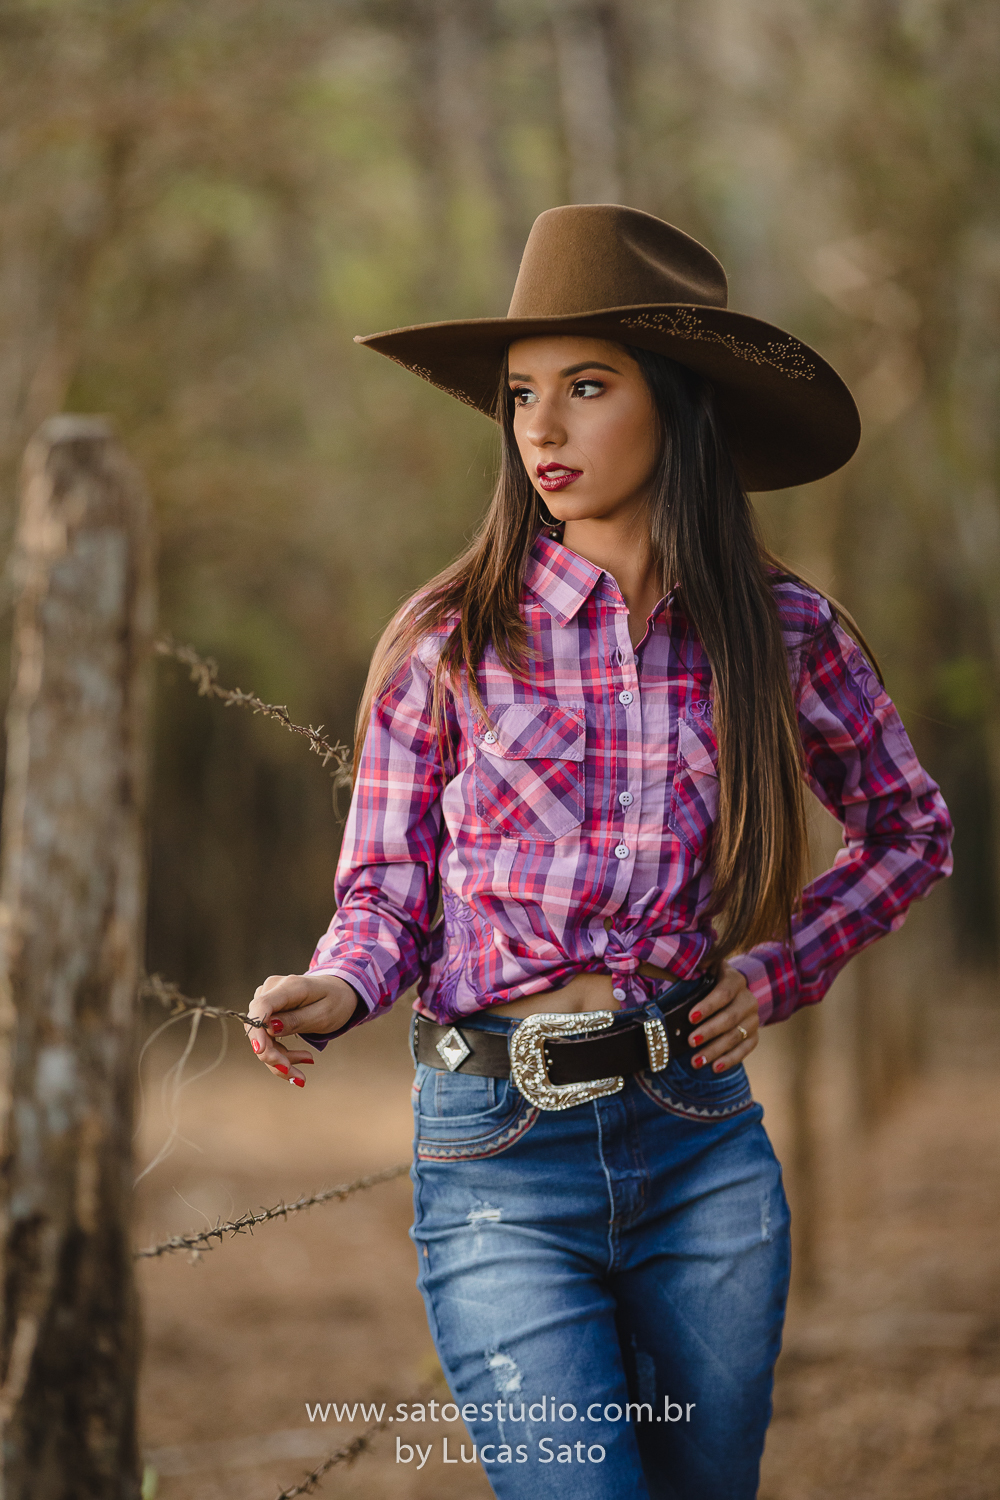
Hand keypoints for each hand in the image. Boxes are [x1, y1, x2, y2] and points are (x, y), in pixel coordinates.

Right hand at [244, 973, 359, 1086]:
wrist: (338, 993)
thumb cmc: (335, 1001)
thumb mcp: (324, 1014)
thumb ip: (296, 1020)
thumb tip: (269, 1027)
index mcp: (290, 986)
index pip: (262, 1005)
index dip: (257, 1029)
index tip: (260, 1051)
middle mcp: (272, 990)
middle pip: (258, 1026)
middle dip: (272, 1054)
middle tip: (295, 1075)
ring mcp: (267, 1000)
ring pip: (261, 1037)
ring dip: (278, 1059)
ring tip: (300, 1075)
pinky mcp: (268, 1012)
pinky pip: (267, 1038)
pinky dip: (280, 1054)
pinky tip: (300, 1061)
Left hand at [685, 962, 757, 1072]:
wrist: (732, 993)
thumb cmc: (707, 982)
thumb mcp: (701, 973)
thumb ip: (691, 976)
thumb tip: (668, 978)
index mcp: (734, 980)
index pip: (724, 992)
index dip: (708, 1006)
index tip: (690, 1018)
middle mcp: (748, 999)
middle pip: (730, 1017)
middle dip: (710, 1031)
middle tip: (691, 1042)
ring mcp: (753, 1019)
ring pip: (736, 1036)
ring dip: (715, 1050)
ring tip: (696, 1061)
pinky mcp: (753, 1036)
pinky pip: (744, 1050)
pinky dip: (729, 1060)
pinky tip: (714, 1068)